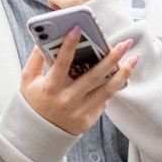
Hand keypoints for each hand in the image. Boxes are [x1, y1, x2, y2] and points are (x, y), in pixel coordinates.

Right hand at [19, 32, 135, 134]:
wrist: (37, 133)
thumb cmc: (33, 102)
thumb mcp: (28, 80)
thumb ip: (35, 60)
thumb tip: (45, 40)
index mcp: (50, 88)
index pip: (61, 63)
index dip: (69, 45)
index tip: (78, 28)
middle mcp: (66, 100)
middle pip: (93, 76)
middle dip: (111, 57)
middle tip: (124, 43)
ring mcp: (78, 112)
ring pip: (106, 90)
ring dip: (123, 73)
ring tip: (134, 59)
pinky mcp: (87, 120)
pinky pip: (103, 101)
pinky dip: (112, 87)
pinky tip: (120, 75)